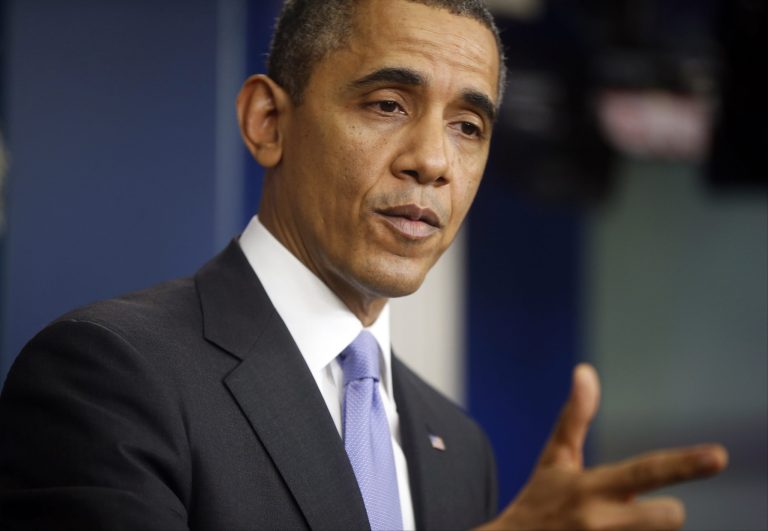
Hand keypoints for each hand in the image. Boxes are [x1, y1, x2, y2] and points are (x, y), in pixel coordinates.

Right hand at [478, 364, 727, 530]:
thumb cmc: (539, 502)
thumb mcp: (555, 460)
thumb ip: (575, 417)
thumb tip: (585, 370)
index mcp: (590, 488)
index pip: (645, 472)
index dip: (685, 464)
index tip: (719, 456)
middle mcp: (600, 521)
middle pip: (670, 517)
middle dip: (662, 513)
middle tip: (632, 511)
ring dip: (642, 530)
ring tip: (609, 526)